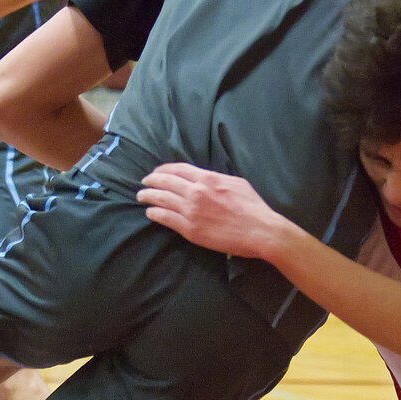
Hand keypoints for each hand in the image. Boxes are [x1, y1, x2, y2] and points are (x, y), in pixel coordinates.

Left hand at [138, 163, 294, 262]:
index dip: (164, 169)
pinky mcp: (190, 229)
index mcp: (207, 178)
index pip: (178, 169)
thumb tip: (205, 178)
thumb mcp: (236, 183)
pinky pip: (166, 219)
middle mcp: (196, 192)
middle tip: (144, 182)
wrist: (259, 230)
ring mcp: (191, 211)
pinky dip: (155, 214)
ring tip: (141, 196)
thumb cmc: (252, 207)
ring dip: (149, 196)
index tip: (157, 172)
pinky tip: (150, 213)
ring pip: (162, 199)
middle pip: (166, 182)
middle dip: (152, 180)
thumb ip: (216, 179)